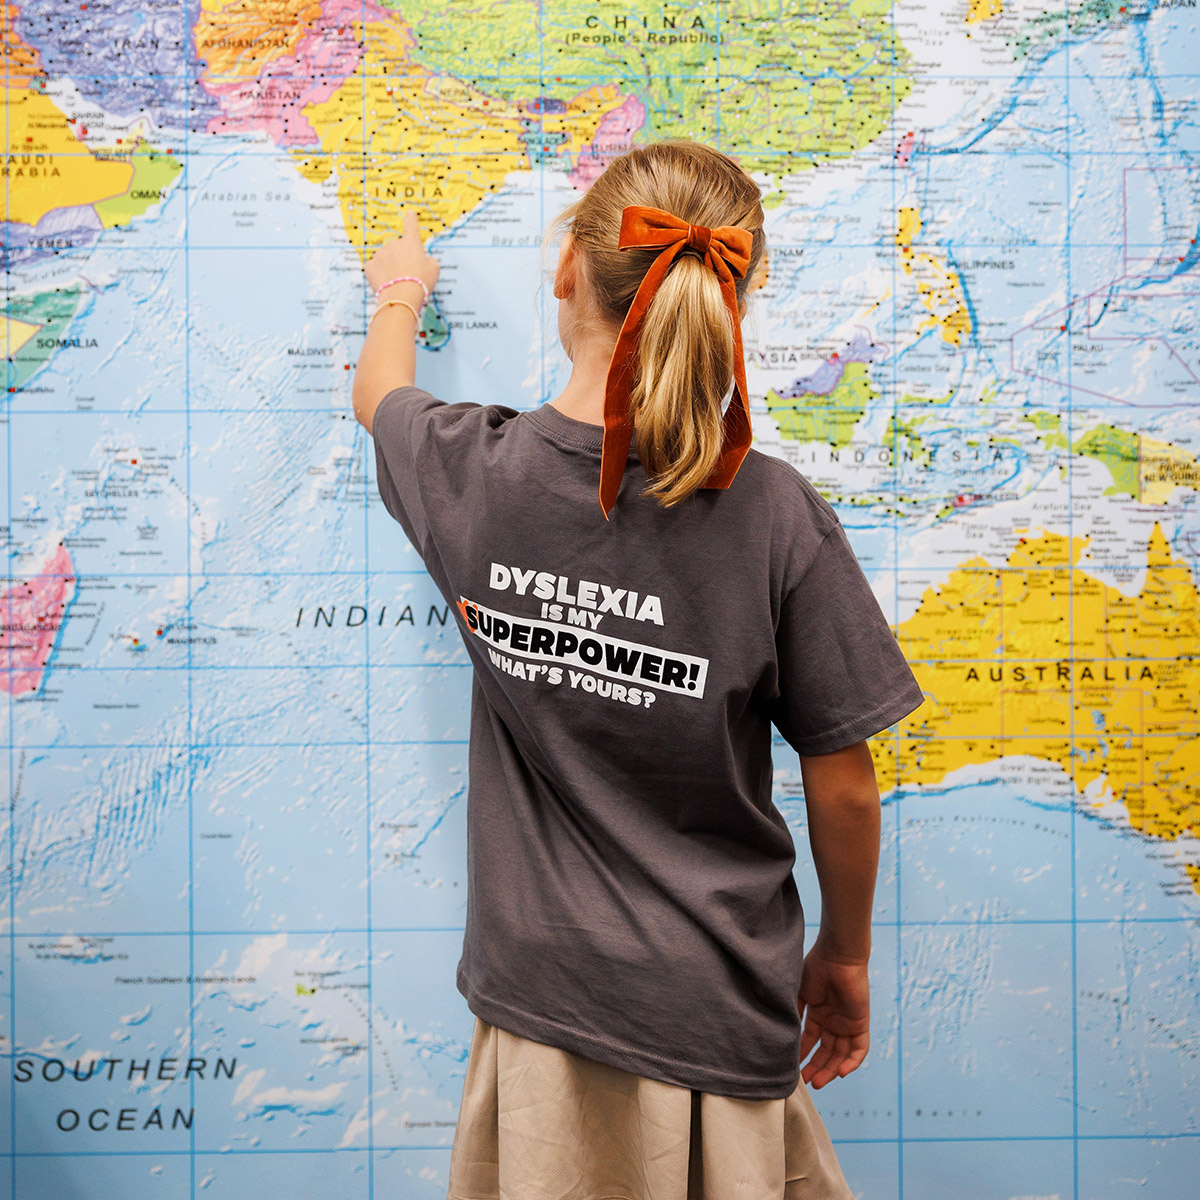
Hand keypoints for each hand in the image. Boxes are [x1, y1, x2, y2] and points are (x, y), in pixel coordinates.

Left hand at [364, 209, 440, 298]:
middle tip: (407, 274)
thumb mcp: (434, 269)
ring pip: (385, 258)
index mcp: (411, 242)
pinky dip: (380, 274)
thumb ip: (428, 259)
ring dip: (390, 266)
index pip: (411, 225)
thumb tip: (422, 259)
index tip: (410, 214)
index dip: (411, 219)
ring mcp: (380, 254)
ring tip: (397, 281)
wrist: (402, 296)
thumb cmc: (421, 282)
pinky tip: (387, 283)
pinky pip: (375, 268)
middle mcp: (394, 244)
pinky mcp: (370, 266)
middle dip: (401, 258)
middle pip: (397, 248)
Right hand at [797, 941, 870, 1088]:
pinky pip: (859, 1048)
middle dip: (816, 1067)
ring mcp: (847, 1023)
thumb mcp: (799, 993)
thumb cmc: (816, 968)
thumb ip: (795, 1013)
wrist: (837, 956)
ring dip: (830, 1069)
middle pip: (826, 1052)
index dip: (802, 1055)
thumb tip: (785, 1035)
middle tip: (806, 1082)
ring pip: (841, 1054)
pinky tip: (840, 1072)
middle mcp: (833, 1021)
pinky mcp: (860, 1023)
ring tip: (818, 1082)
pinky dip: (852, 1062)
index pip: (810, 1041)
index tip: (792, 1068)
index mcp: (818, 1014)